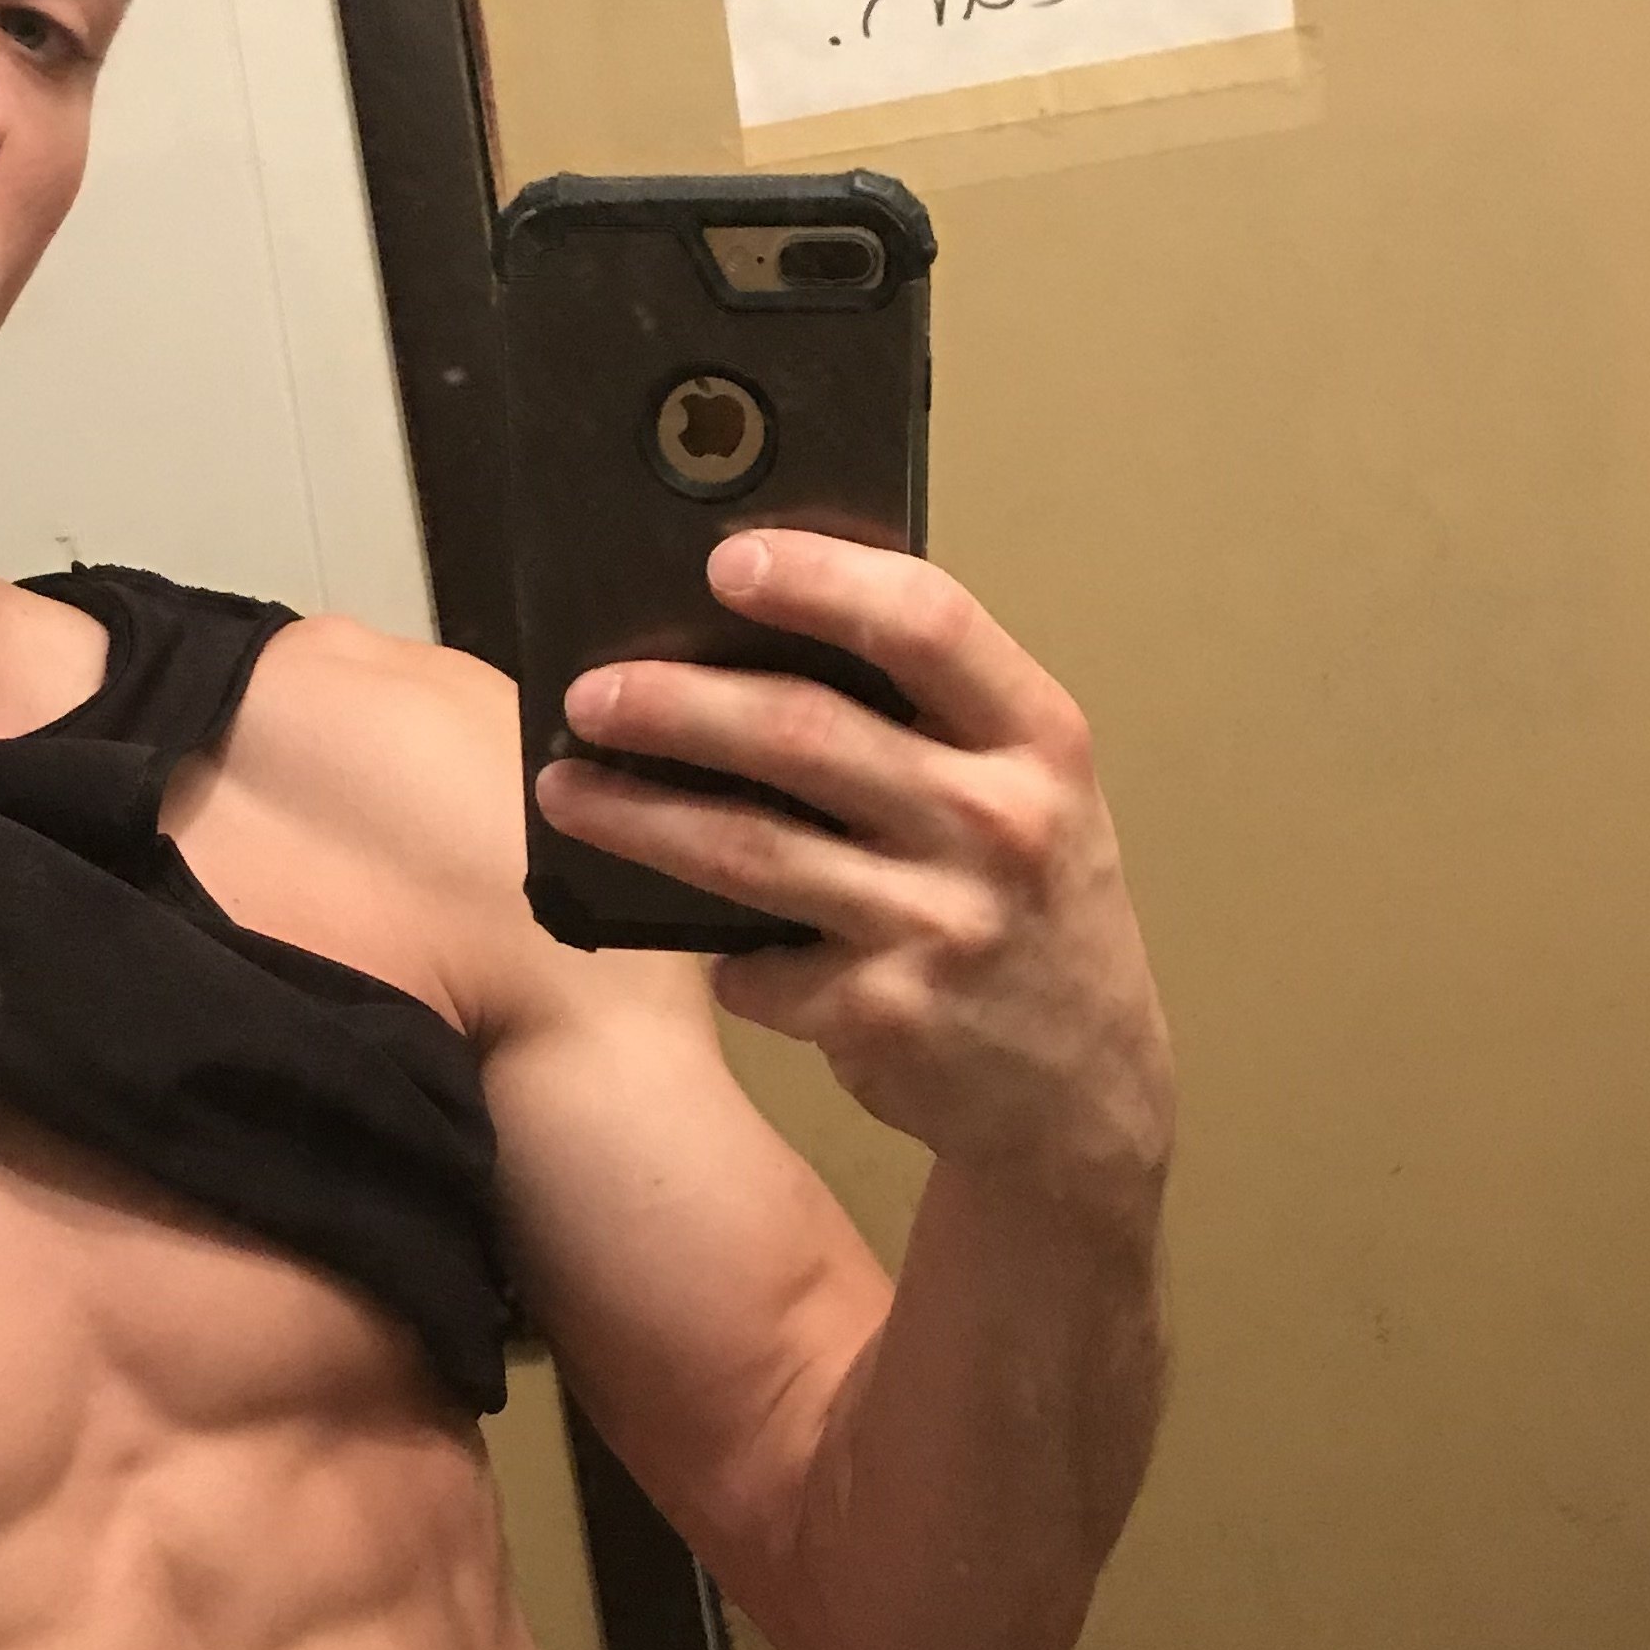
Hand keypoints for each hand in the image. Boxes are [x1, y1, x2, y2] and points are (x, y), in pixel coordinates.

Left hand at [534, 528, 1172, 1196]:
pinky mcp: (883, 1016)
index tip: (724, 560)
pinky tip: (701, 938)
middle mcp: (998, 824)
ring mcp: (940, 925)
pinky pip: (755, 964)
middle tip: (589, 694)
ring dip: (636, 816)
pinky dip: (719, 951)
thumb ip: (931, 723)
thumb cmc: (1031, 913)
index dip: (819, 580)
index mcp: (1039, 740)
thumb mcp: (1026, 795)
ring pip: (747, 849)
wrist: (1086, 1089)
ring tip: (564, 789)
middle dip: (673, 704)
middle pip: (802, 733)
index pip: (926, 623)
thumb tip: (754, 644)